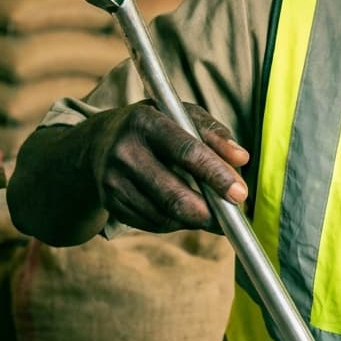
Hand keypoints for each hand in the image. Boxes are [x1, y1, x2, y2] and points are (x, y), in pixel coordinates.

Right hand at [87, 100, 248, 232]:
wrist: (98, 142)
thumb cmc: (155, 127)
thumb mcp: (182, 116)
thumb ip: (215, 134)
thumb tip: (241, 159)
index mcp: (145, 122)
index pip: (186, 152)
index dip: (215, 175)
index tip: (240, 193)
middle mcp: (124, 151)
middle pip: (174, 195)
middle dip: (209, 212)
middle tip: (233, 217)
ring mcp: (112, 181)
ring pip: (165, 216)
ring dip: (196, 220)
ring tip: (214, 214)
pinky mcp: (110, 204)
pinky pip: (153, 224)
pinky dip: (177, 223)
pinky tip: (186, 213)